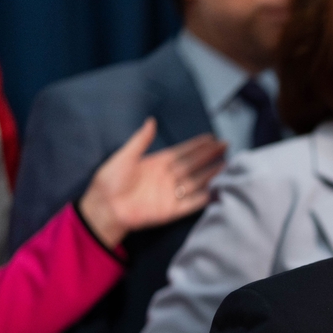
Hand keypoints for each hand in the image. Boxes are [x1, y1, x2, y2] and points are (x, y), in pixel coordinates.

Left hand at [78, 117, 226, 247]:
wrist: (104, 207)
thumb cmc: (109, 180)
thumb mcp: (125, 156)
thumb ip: (141, 140)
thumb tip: (151, 121)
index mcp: (157, 163)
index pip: (183, 152)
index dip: (198, 145)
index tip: (212, 138)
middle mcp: (167, 177)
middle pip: (193, 165)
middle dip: (209, 155)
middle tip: (226, 146)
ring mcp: (171, 194)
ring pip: (197, 182)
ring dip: (212, 174)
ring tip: (228, 165)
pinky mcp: (172, 211)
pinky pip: (192, 203)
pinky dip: (205, 198)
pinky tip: (218, 190)